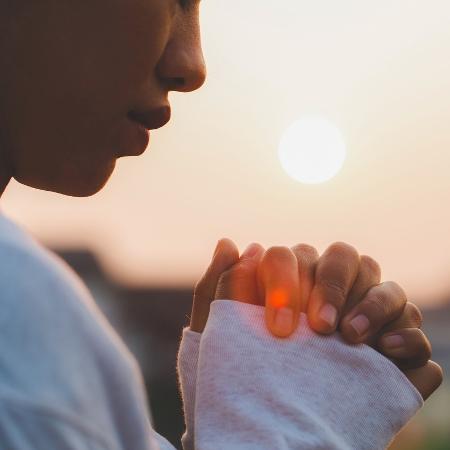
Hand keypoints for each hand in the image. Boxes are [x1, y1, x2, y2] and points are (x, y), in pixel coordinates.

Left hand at [190, 238, 442, 399]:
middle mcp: (332, 290)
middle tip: (320, 328)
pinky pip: (412, 324)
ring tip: (351, 339)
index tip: (280, 328)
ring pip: (383, 283)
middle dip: (332, 285)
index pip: (294, 257)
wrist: (277, 423)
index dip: (288, 282)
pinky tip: (387, 351)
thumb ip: (220, 288)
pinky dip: (406, 333)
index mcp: (293, 280)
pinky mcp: (395, 343)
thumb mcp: (222, 336)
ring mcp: (367, 313)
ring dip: (371, 304)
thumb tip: (228, 244)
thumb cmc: (246, 373)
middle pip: (345, 257)